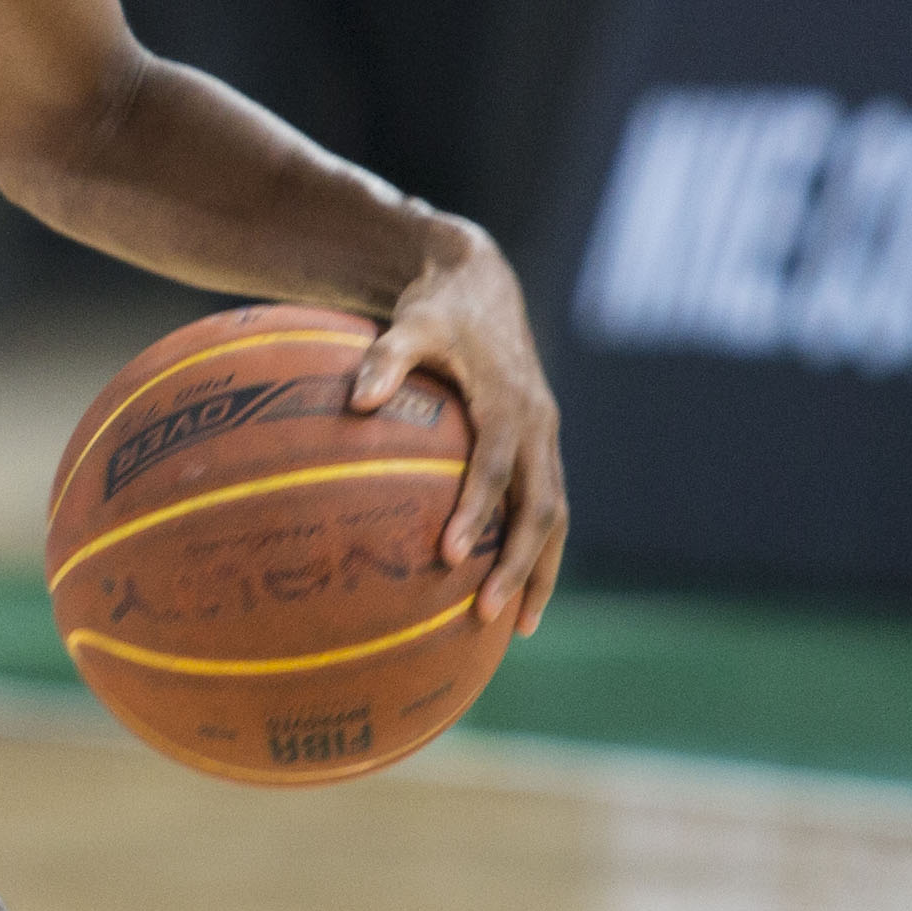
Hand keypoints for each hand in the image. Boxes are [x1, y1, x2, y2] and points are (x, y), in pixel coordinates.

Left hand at [351, 224, 566, 632]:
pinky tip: (513, 588)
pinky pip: (546, 506)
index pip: (497, 467)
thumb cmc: (438, 308)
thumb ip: (384, 359)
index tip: (448, 553)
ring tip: (517, 626)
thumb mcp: (410, 322)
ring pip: (556, 517)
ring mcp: (545, 439)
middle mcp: (539, 426)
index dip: (476, 511)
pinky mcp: (540, 447)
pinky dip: (536, 550)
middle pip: (542, 508)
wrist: (482, 284)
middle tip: (488, 614)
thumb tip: (355, 401)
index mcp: (511, 403)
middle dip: (519, 564)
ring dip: (539, 571)